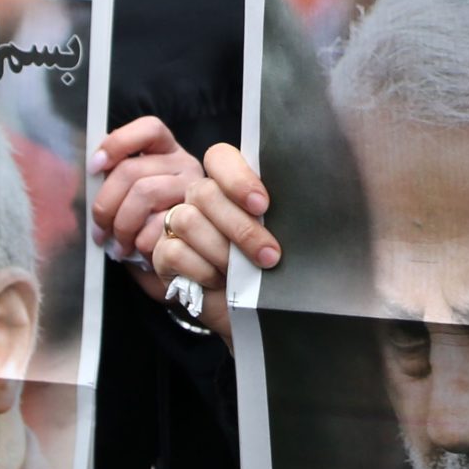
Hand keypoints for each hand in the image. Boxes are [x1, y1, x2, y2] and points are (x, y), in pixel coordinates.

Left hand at [89, 116, 203, 300]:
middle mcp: (187, 166)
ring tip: (117, 244)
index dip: (118, 142)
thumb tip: (92, 172)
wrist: (180, 266)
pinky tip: (137, 253)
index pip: (149, 129)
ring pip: (144, 193)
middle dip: (105, 203)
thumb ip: (116, 181)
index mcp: (168, 152)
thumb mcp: (131, 197)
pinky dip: (140, 243)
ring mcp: (196, 192)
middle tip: (99, 229)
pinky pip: (160, 224)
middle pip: (133, 169)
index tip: (95, 168)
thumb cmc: (148, 228)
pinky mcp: (201, 220)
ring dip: (121, 225)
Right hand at [148, 143, 280, 348]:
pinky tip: (219, 281)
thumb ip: (285, 212)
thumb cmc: (274, 270)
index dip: (238, 178)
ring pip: (187, 220)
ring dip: (221, 251)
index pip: (221, 158)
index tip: (263, 206)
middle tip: (270, 256)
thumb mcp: (285, 236)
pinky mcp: (164, 254)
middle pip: (205, 193)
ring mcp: (178, 224)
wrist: (257, 311)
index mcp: (231, 185)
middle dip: (241, 228)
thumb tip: (304, 196)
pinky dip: (201, 269)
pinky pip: (175, 251)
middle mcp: (202, 199)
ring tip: (244, 272)